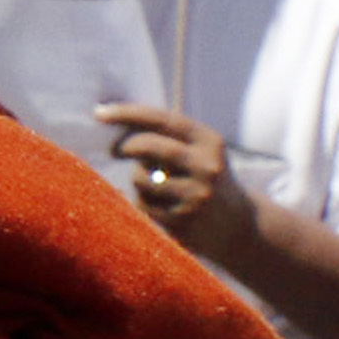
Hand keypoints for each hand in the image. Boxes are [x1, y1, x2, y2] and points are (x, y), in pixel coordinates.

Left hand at [96, 102, 242, 261]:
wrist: (238, 225)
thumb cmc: (202, 177)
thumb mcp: (198, 150)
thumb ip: (165, 135)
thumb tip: (110, 118)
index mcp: (209, 141)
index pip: (163, 120)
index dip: (127, 113)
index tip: (99, 113)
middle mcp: (206, 167)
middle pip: (148, 147)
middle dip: (124, 146)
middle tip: (114, 150)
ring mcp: (196, 195)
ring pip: (140, 178)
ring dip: (137, 178)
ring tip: (154, 184)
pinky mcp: (183, 221)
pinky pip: (143, 205)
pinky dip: (142, 202)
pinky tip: (162, 206)